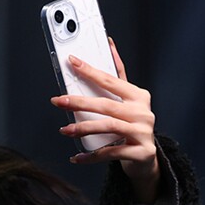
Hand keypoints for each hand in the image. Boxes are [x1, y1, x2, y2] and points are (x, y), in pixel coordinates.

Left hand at [51, 37, 160, 201]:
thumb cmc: (132, 125)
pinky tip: (77, 157)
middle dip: (79, 102)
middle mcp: (143, 113)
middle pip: (106, 104)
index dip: (90, 71)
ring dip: (84, 128)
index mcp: (139, 96)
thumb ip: (118, 74)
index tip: (72, 62)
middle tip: (59, 101)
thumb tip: (109, 44)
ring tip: (65, 130)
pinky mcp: (141, 153)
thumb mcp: (128, 100)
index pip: (111, 81)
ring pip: (109, 126)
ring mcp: (144, 133)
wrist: (146, 159)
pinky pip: (111, 152)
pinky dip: (92, 155)